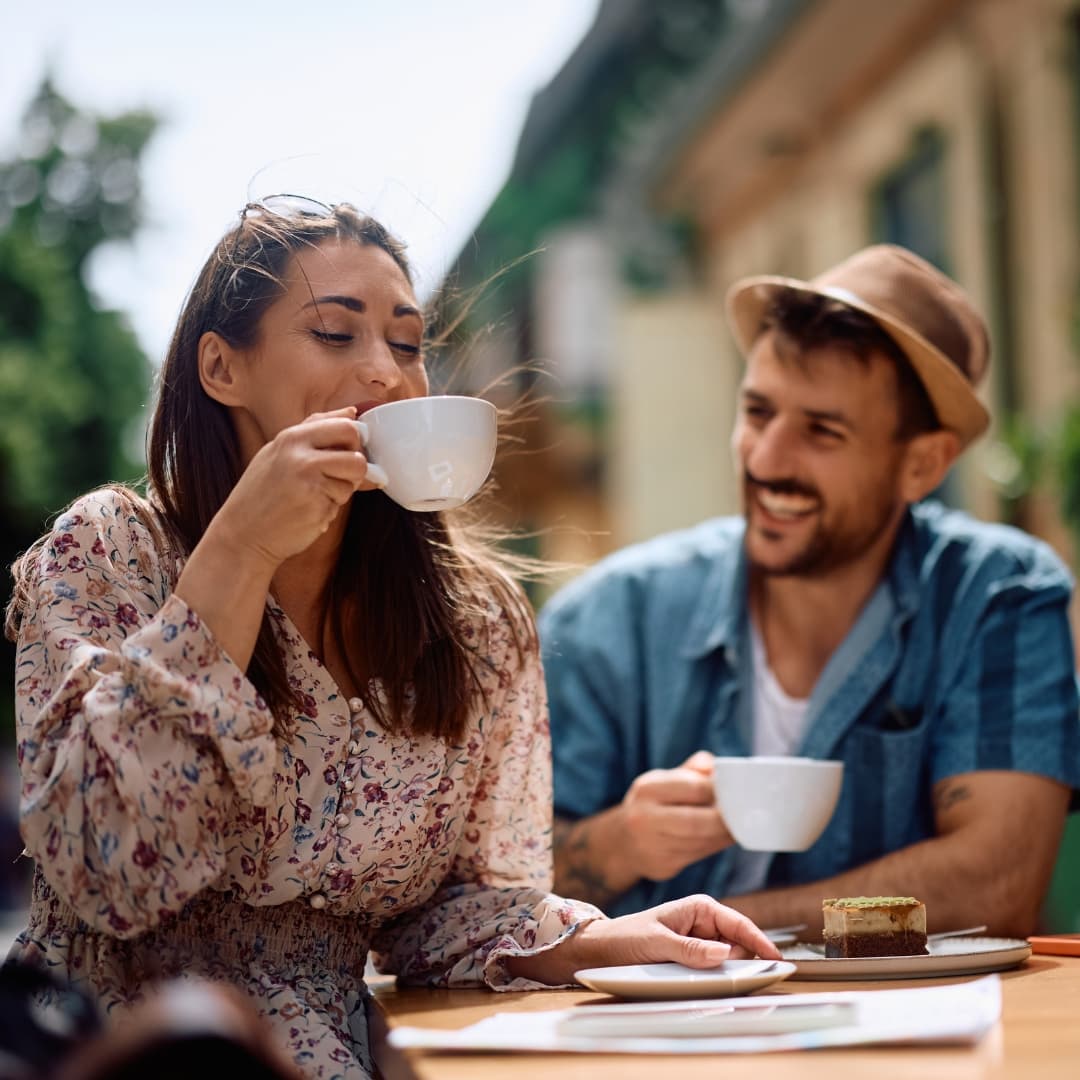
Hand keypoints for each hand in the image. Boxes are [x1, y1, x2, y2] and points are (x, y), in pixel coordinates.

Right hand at [210, 407, 378, 571]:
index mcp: (292, 437)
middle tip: (338, 476)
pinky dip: (330, 509)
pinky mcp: (316, 507)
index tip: (347, 452)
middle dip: (356, 468)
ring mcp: (309, 483)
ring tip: (315, 495)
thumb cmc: (262, 493)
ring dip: (341, 492)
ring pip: (353, 482)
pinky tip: (307, 510)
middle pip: (357, 456)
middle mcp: (301, 457)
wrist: (242, 534)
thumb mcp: (280, 450)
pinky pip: (341, 503)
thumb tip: (352, 412)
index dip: (355, 442)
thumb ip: (315, 429)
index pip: (346, 427)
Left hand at [506, 895, 781, 984]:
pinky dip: (725, 976)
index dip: (760, 941)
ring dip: (739, 969)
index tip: (777, 959)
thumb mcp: (656, 942)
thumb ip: (689, 948)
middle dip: (752, 957)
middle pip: (739, 942)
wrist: (602, 950)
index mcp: (699, 908)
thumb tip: (723, 954)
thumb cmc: (626, 938)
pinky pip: (716, 968)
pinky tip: (728, 984)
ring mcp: (701, 941)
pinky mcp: (694, 957)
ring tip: (749, 980)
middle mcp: (704, 922)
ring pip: (731, 957)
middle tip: (765, 975)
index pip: (738, 923)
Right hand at [620, 750, 733, 880]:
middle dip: (725, 820)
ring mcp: (652, 845)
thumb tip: (716, 767)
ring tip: (740, 826)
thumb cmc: (653, 804)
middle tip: (745, 814)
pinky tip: (725, 838)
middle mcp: (644, 817)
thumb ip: (692, 770)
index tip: (737, 791)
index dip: (719, 791)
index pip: (693, 788)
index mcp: (647, 789)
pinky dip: (716, 846)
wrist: (623, 842)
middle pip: (696, 822)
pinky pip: (698, 855)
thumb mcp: (664, 780)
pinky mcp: (663, 866)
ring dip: (724, 835)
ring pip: (699, 842)